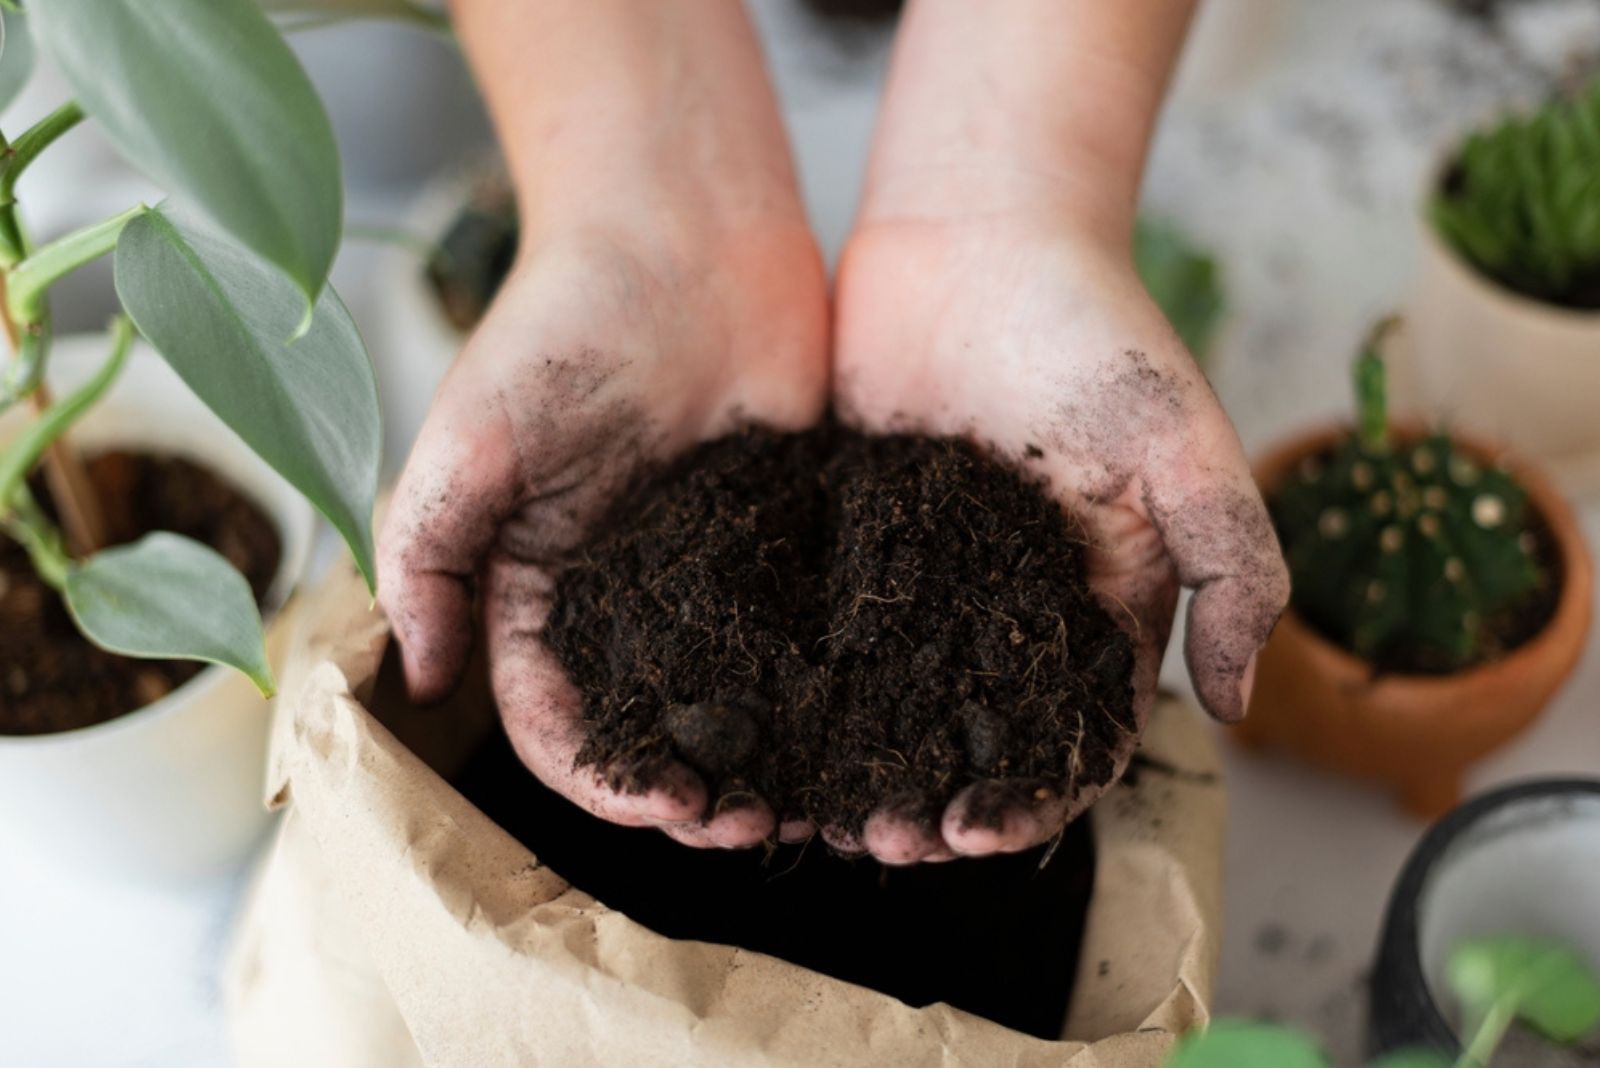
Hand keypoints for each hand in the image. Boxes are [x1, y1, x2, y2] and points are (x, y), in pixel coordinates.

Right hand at [380, 213, 827, 848]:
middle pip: (648, 732)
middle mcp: (620, 599)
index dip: (603, 779)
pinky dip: (826, 690)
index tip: (669, 804)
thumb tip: (416, 679)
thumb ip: (430, 550)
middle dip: (693, 790)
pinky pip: (801, 634)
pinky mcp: (783, 544)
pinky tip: (866, 725)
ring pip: (732, 700)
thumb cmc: (562, 321)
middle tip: (754, 824)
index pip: (556, 722)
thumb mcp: (469, 432)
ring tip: (817, 801)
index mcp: (537, 589)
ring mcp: (706, 576)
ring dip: (765, 760)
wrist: (684, 233)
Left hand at [832, 212, 1288, 861]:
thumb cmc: (1091, 325)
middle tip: (877, 842)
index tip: (972, 834)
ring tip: (813, 810)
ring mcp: (924, 577)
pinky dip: (800, 688)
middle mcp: (1009, 605)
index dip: (1030, 800)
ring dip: (859, 766)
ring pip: (890, 703)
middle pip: (971, 739)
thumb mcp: (1182, 440)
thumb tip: (1247, 702)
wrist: (974, 229)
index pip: (1071, 736)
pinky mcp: (851, 537)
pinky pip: (824, 630)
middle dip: (930, 803)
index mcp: (1096, 600)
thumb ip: (1232, 563)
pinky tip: (761, 728)